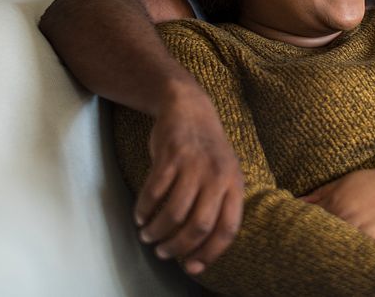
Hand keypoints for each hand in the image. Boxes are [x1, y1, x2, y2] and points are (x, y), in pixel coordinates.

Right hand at [135, 82, 243, 273]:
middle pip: (199, 226)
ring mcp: (194, 165)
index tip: (189, 267)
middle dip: (178, 246)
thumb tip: (199, 250)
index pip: (228, 229)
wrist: (189, 107)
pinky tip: (139, 215)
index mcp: (234, 184)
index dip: (209, 253)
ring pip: (175, 212)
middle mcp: (218, 176)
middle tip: (162, 252)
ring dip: (157, 230)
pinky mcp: (171, 155)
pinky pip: (155, 191)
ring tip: (148, 235)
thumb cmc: (206, 150)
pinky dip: (144, 208)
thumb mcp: (224, 174)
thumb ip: (217, 205)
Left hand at [300, 154, 374, 245]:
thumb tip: (300, 202)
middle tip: (314, 241)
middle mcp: (344, 218)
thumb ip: (321, 193)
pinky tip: (350, 250)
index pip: (309, 219)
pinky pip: (357, 252)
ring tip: (333, 246)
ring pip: (337, 245)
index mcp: (334, 203)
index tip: (299, 231)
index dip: (303, 225)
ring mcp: (360, 232)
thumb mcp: (346, 181)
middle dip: (316, 237)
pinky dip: (351, 253)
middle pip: (321, 235)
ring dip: (333, 246)